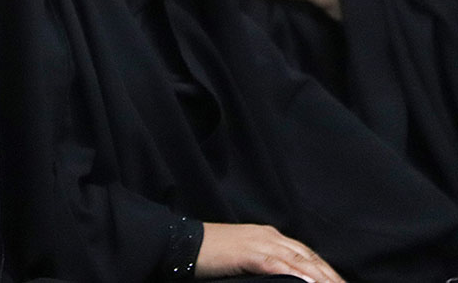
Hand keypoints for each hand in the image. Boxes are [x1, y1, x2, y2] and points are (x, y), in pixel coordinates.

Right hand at [196, 222, 344, 282]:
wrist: (182, 242)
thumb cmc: (210, 253)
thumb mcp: (243, 256)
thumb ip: (264, 263)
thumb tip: (285, 278)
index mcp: (268, 235)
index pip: (306, 254)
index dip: (325, 270)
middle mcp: (268, 236)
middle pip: (308, 257)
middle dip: (330, 275)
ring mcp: (259, 243)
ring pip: (299, 260)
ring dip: (320, 277)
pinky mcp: (248, 253)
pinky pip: (277, 265)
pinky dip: (296, 274)